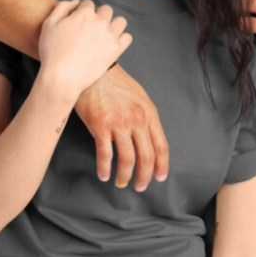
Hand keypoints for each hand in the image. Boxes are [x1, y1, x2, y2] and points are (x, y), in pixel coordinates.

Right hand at [37, 0, 132, 98]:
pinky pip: (127, 37)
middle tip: (90, 29)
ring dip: (113, 25)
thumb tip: (76, 1)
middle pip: (106, 10)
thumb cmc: (52, 52)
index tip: (78, 23)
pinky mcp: (116, 50)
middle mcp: (100, 21)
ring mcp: (110, 36)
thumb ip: (62, 7)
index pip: (88, 4)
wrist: (62, 78)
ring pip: (120, 21)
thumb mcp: (49, 24)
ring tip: (104, 35)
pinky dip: (121, 39)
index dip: (82, 12)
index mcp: (84, 13)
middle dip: (99, 16)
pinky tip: (111, 44)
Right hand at [75, 65, 169, 191]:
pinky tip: (103, 174)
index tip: (159, 177)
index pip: (161, 146)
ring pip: (127, 159)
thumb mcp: (139, 97)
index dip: (161, 165)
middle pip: (146, 156)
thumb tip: (148, 137)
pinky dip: (105, 168)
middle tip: (140, 187)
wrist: (93, 70)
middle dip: (144, 176)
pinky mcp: (100, 126)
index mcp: (149, 114)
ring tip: (121, 183)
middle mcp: (137, 120)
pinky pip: (105, 154)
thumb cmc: (115, 83)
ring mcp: (119, 124)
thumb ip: (145, 117)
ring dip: (125, 176)